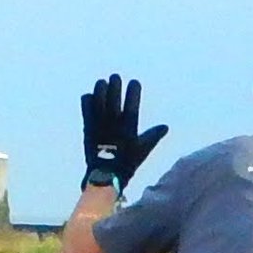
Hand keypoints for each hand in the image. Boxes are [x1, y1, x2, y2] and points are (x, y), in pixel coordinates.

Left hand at [80, 74, 168, 192]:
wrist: (105, 175)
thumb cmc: (127, 163)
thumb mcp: (143, 149)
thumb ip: (153, 135)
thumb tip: (165, 127)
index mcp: (128, 127)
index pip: (132, 105)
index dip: (133, 92)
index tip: (134, 82)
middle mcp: (113, 125)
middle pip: (113, 101)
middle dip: (114, 87)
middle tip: (115, 77)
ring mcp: (99, 127)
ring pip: (98, 105)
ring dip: (99, 92)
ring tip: (101, 82)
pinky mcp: (88, 131)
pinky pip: (87, 114)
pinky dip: (87, 104)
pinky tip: (87, 96)